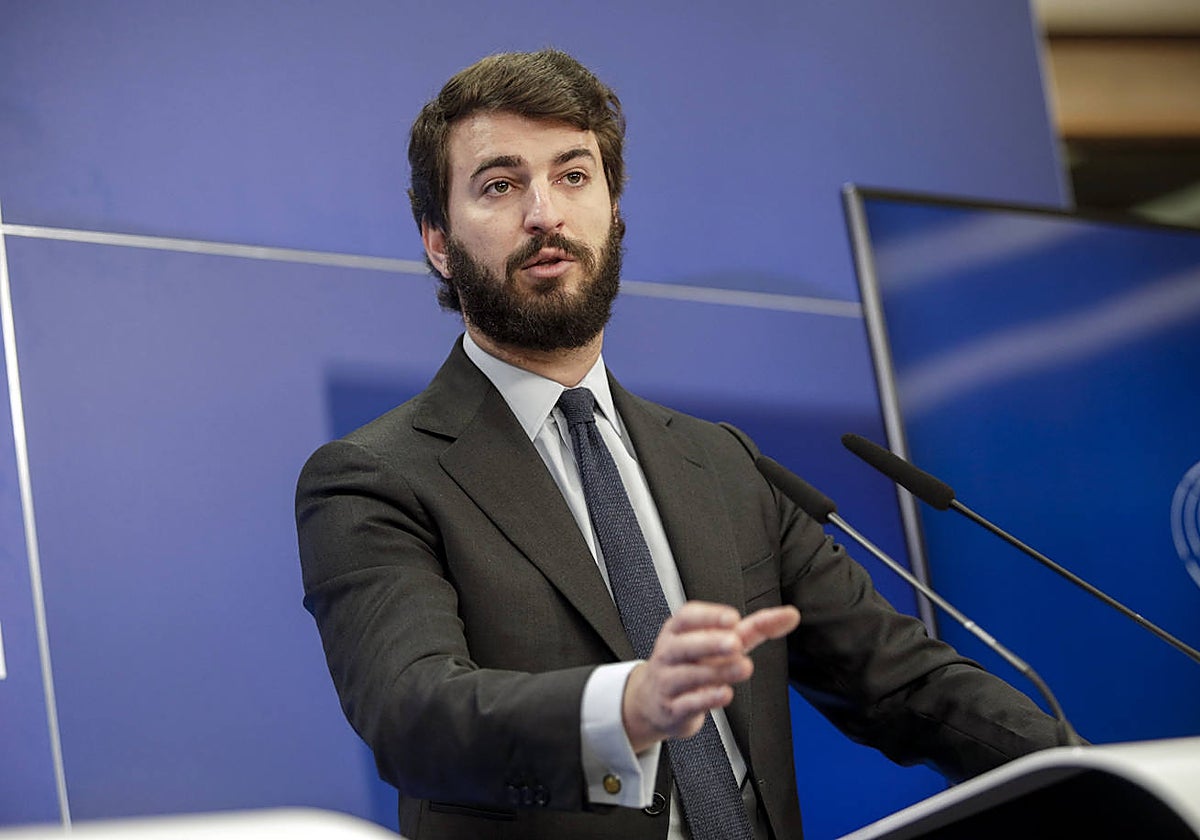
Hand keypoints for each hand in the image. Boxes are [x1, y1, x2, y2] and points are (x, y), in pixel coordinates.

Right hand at [622, 601, 799, 752]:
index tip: (733, 618)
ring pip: (689, 675)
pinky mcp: (673, 709)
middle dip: (710, 642)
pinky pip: (688, 703)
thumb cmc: (693, 664)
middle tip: (735, 643)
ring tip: (743, 667)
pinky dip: (706, 699)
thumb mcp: (719, 643)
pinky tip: (725, 694)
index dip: (709, 616)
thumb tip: (789, 616)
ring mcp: (669, 681)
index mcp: (679, 631)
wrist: (656, 701)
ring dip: (717, 671)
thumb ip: (755, 628)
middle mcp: (670, 653)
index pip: (688, 617)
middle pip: (684, 645)